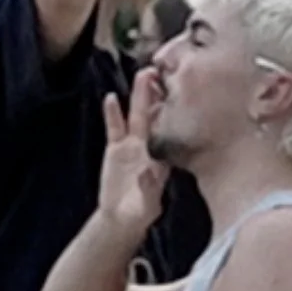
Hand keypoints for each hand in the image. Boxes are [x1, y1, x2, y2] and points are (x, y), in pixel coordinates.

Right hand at [98, 68, 169, 232]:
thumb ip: (148, 187)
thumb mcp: (148, 204)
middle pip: (154, 116)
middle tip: (161, 72)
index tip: (180, 94)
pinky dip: (112, 113)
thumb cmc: (141, 213)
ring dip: (139, 97)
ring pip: (136, 116)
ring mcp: (132, 146)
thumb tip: (145, 170)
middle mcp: (149, 147)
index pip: (169, 130)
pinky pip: (114, 128)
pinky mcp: (114, 149)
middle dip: (157, 94)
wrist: (121, 218)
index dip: (173, 112)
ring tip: (142, 75)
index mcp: (163, 158)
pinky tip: (112, 97)